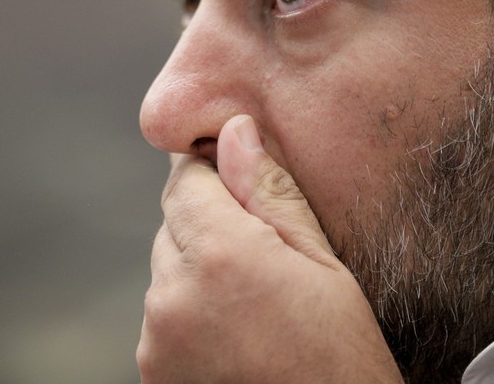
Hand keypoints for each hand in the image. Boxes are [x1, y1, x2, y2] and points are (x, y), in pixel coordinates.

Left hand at [137, 115, 401, 382]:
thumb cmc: (342, 362)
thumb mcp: (324, 268)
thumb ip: (271, 194)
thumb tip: (236, 133)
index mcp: (222, 254)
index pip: (186, 179)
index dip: (214, 176)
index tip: (237, 185)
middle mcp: (174, 292)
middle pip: (173, 223)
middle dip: (208, 225)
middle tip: (261, 259)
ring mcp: (157, 336)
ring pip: (166, 269)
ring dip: (196, 271)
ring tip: (252, 307)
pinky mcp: (151, 368)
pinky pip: (161, 314)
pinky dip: (186, 312)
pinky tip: (233, 335)